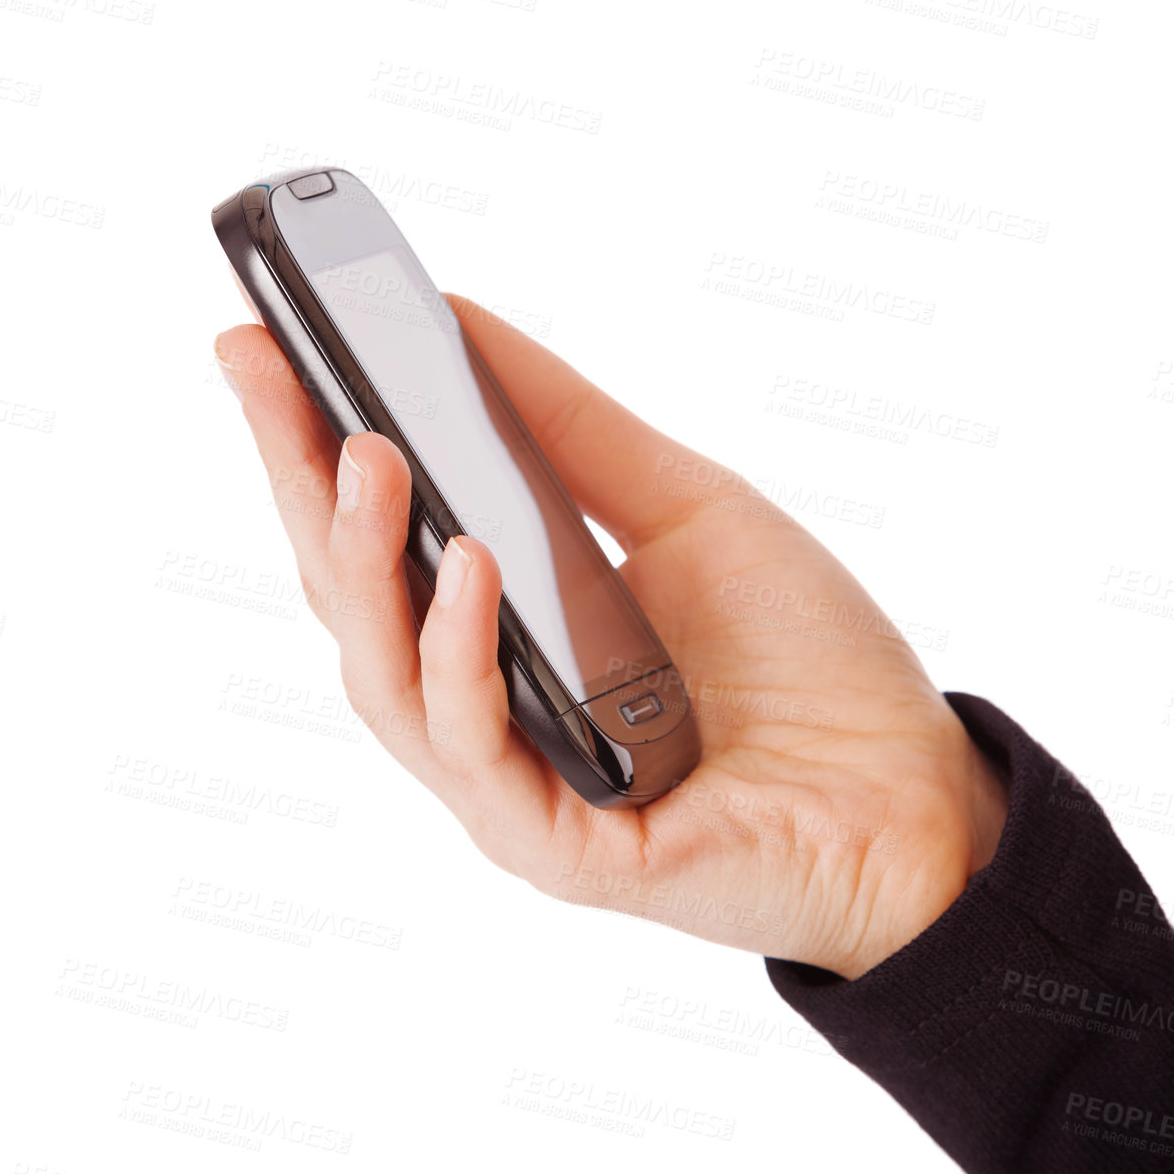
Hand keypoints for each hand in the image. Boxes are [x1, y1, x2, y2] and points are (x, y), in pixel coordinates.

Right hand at [214, 298, 1006, 980]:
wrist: (912, 788)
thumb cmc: (807, 662)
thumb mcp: (685, 508)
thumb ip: (572, 433)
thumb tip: (460, 324)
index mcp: (506, 641)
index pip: (382, 545)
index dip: (311, 449)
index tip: (262, 344)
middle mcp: (489, 714)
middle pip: (356, 606)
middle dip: (299, 484)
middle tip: (264, 370)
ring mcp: (514, 787)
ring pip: (386, 684)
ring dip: (364, 563)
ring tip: (364, 452)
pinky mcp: (557, 850)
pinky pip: (476, 752)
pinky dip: (459, 656)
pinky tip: (467, 563)